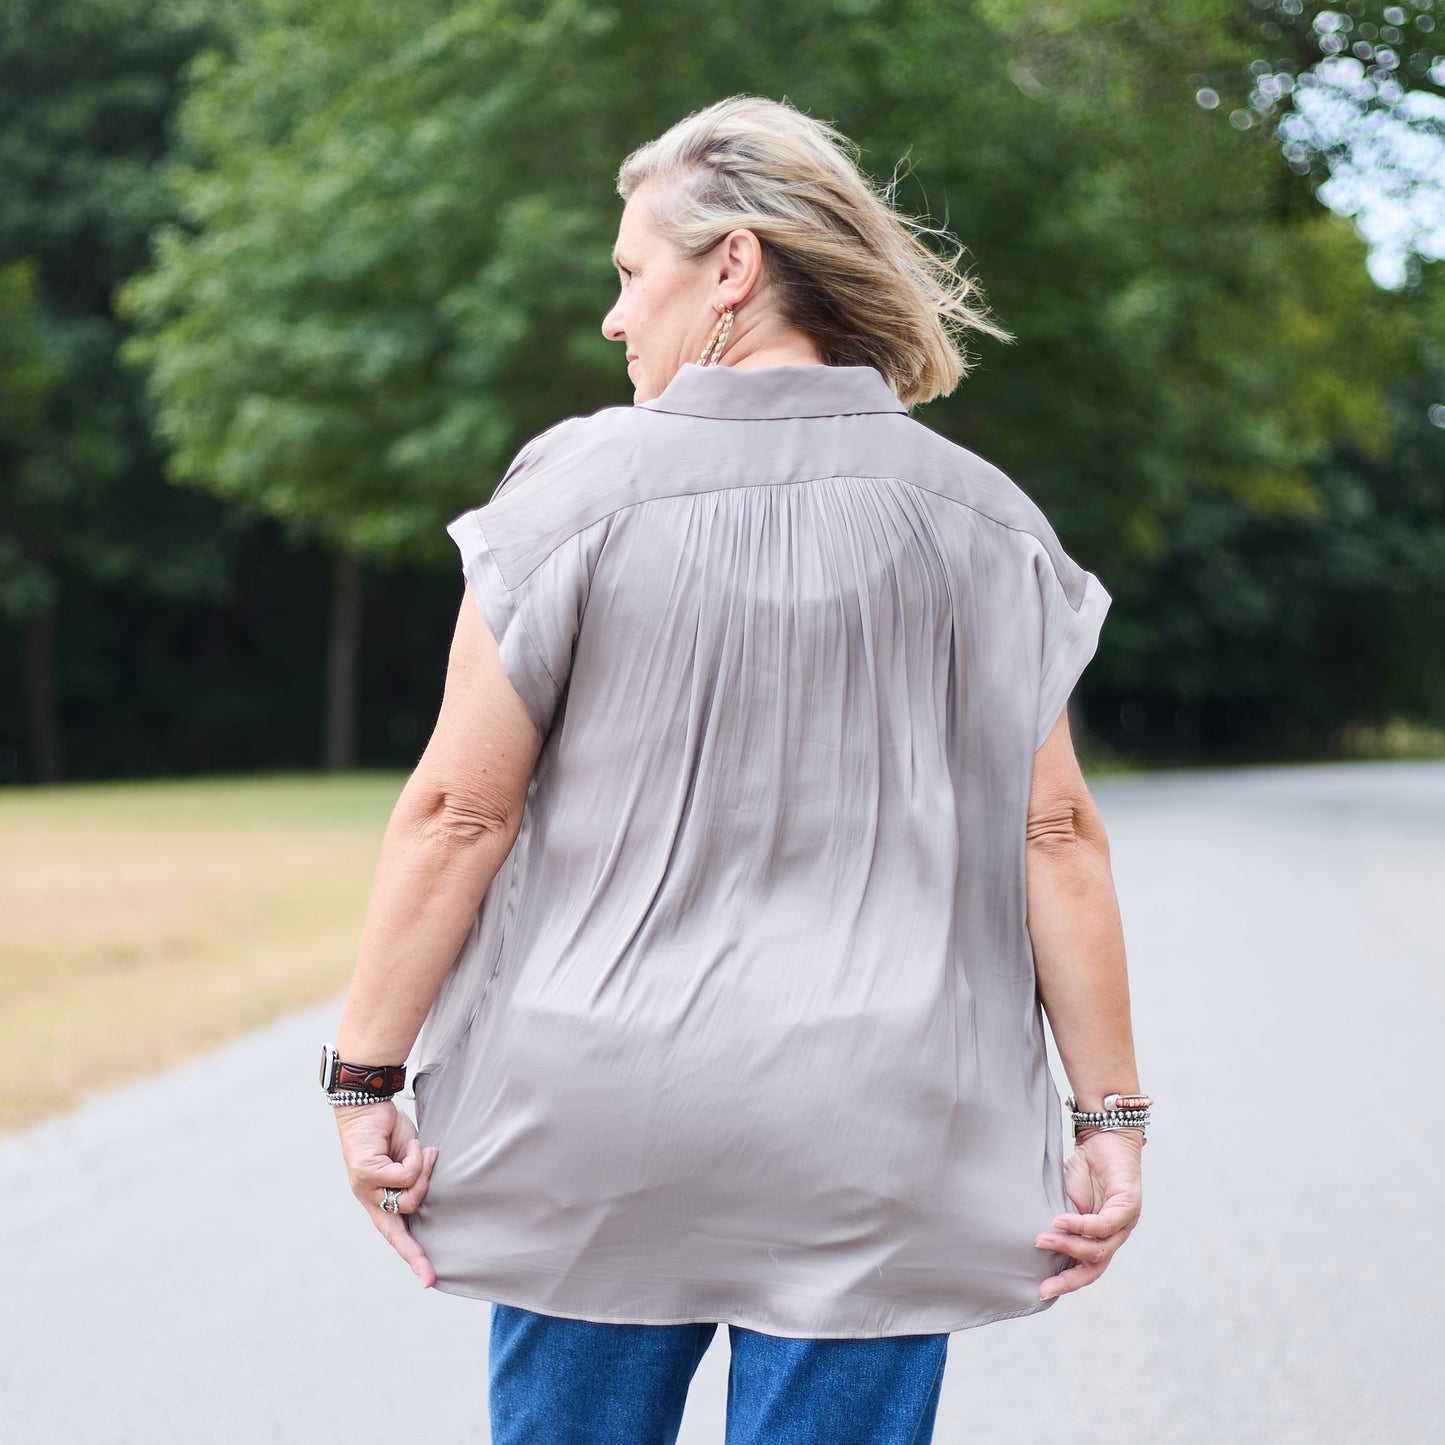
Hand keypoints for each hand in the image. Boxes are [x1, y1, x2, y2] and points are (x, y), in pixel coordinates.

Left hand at [333, 1100, 439, 1286]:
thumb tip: (423, 1185)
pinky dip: (415, 1158)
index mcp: (380, 1199)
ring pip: (407, 1198)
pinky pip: (403, 1176)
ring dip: (422, 1171)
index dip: (413, 1257)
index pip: (395, 1236)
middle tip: (431, 1159)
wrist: (366, 1106)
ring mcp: (364, 1189)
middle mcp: (369, 1199)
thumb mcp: (410, 1159)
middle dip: (423, 1195)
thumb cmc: (389, 1133)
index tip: (428, 1281)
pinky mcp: (364, 1174)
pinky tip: (411, 1144)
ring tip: (420, 1149)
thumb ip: (414, 1177)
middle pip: (402, 1223)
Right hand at [1034, 1128, 1142, 1299]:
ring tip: (1042, 1239)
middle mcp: (1116, 1234)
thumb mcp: (1066, 1201)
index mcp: (1101, 1236)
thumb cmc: (1084, 1168)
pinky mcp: (1130, 1205)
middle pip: (1095, 1267)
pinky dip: (1081, 1225)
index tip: (1042, 1290)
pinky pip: (1104, 1224)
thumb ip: (1060, 1223)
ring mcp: (1126, 1222)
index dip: (1066, 1281)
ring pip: (1099, 1249)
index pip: (1087, 1268)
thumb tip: (1036, 1243)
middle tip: (1045, 1284)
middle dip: (1069, 1278)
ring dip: (1068, 1246)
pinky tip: (1060, 1220)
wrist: (1104, 1136)